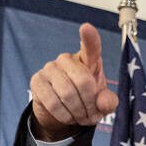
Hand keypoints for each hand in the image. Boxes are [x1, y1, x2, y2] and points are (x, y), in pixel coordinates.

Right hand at [29, 23, 118, 140]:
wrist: (64, 112)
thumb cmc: (86, 100)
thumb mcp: (102, 103)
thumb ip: (108, 102)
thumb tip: (101, 101)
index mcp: (88, 59)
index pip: (90, 46)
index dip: (89, 37)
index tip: (86, 28)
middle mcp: (67, 59)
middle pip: (83, 82)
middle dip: (90, 105)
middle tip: (91, 116)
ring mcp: (50, 68)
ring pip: (67, 94)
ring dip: (78, 113)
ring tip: (81, 118)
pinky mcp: (37, 81)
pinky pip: (52, 102)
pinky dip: (64, 116)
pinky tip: (67, 116)